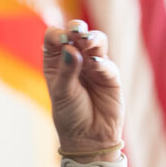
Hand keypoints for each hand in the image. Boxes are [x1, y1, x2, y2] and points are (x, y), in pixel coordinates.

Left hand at [42, 20, 124, 157]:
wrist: (89, 137)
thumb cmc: (70, 115)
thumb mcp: (62, 92)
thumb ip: (67, 70)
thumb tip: (69, 48)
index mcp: (56, 61)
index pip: (54, 37)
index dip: (57, 34)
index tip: (61, 40)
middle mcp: (75, 58)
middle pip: (76, 33)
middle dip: (76, 29)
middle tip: (76, 31)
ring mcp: (93, 65)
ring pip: (96, 42)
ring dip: (92, 39)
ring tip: (86, 42)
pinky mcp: (110, 75)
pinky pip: (107, 63)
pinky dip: (101, 62)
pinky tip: (95, 64)